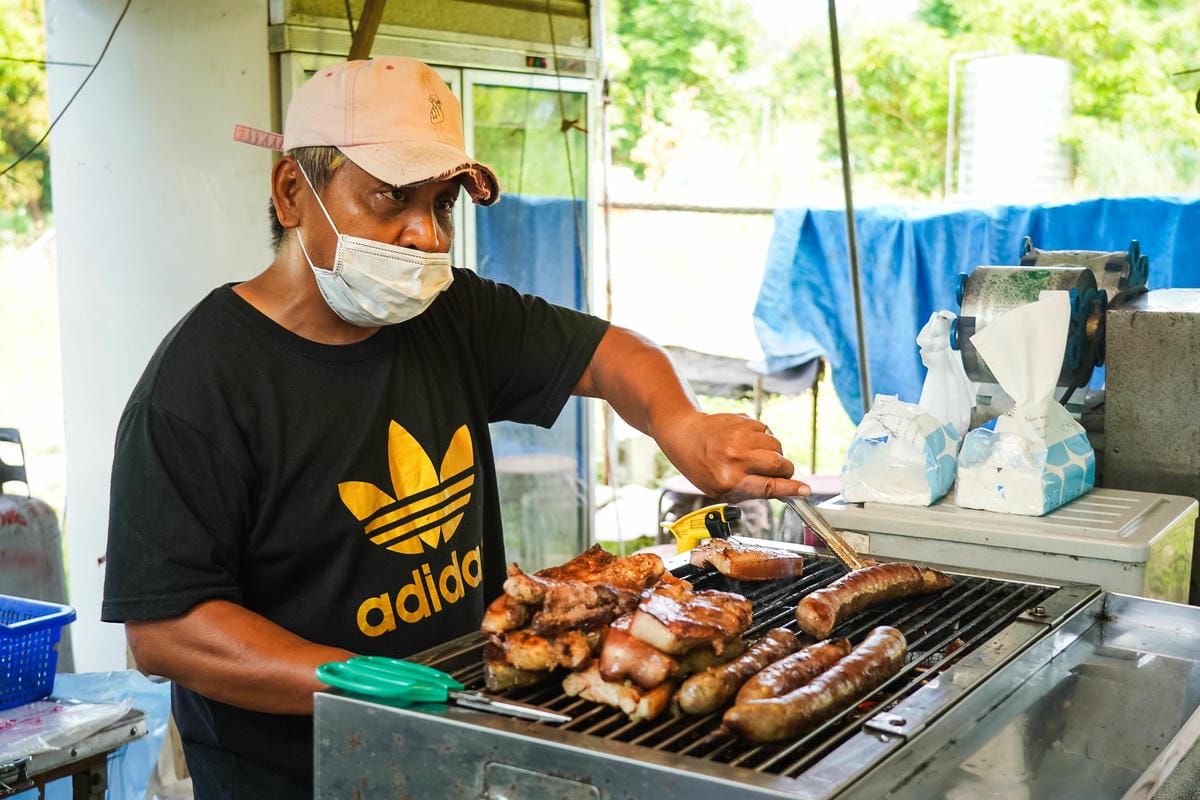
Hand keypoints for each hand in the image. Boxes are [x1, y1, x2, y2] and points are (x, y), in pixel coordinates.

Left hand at [654, 411, 811, 503]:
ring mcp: (740, 436)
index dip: (791, 489)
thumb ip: (751, 490)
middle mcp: (735, 457)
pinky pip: (768, 431)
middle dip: (785, 470)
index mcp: (728, 479)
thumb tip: (786, 490)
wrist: (684, 435)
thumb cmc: (702, 467)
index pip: (768, 487)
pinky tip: (747, 442)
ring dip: (774, 453)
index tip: (805, 490)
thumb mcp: (720, 489)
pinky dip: (763, 439)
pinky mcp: (743, 420)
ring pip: (777, 446)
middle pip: (779, 464)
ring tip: (755, 456)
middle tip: (779, 472)